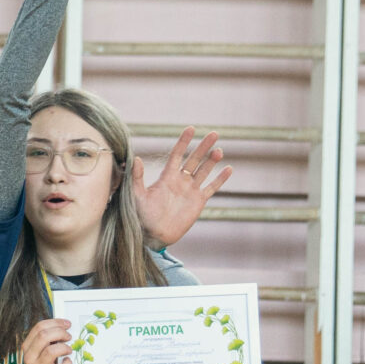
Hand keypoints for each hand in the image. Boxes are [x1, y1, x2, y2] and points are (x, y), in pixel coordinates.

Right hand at [19, 317, 73, 363]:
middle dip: (60, 332)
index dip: (55, 322)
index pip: (39, 327)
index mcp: (27, 347)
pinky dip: (68, 362)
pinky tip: (67, 362)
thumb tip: (62, 326)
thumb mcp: (36, 352)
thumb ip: (45, 340)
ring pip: (52, 351)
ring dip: (65, 347)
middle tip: (69, 336)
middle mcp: (30, 357)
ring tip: (68, 350)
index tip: (66, 324)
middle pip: (44, 336)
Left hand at [132, 128, 232, 247]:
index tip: (191, 129)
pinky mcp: (198, 201)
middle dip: (203, 147)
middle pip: (194, 159)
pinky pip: (211, 188)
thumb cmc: (141, 215)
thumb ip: (137, 177)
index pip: (177, 154)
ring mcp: (190, 190)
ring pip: (204, 171)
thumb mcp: (136, 195)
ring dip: (212, 161)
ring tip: (219, 150)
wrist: (153, 234)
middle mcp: (180, 180)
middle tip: (214, 134)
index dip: (184, 142)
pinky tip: (229, 169)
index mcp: (166, 176)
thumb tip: (136, 158)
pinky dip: (220, 179)